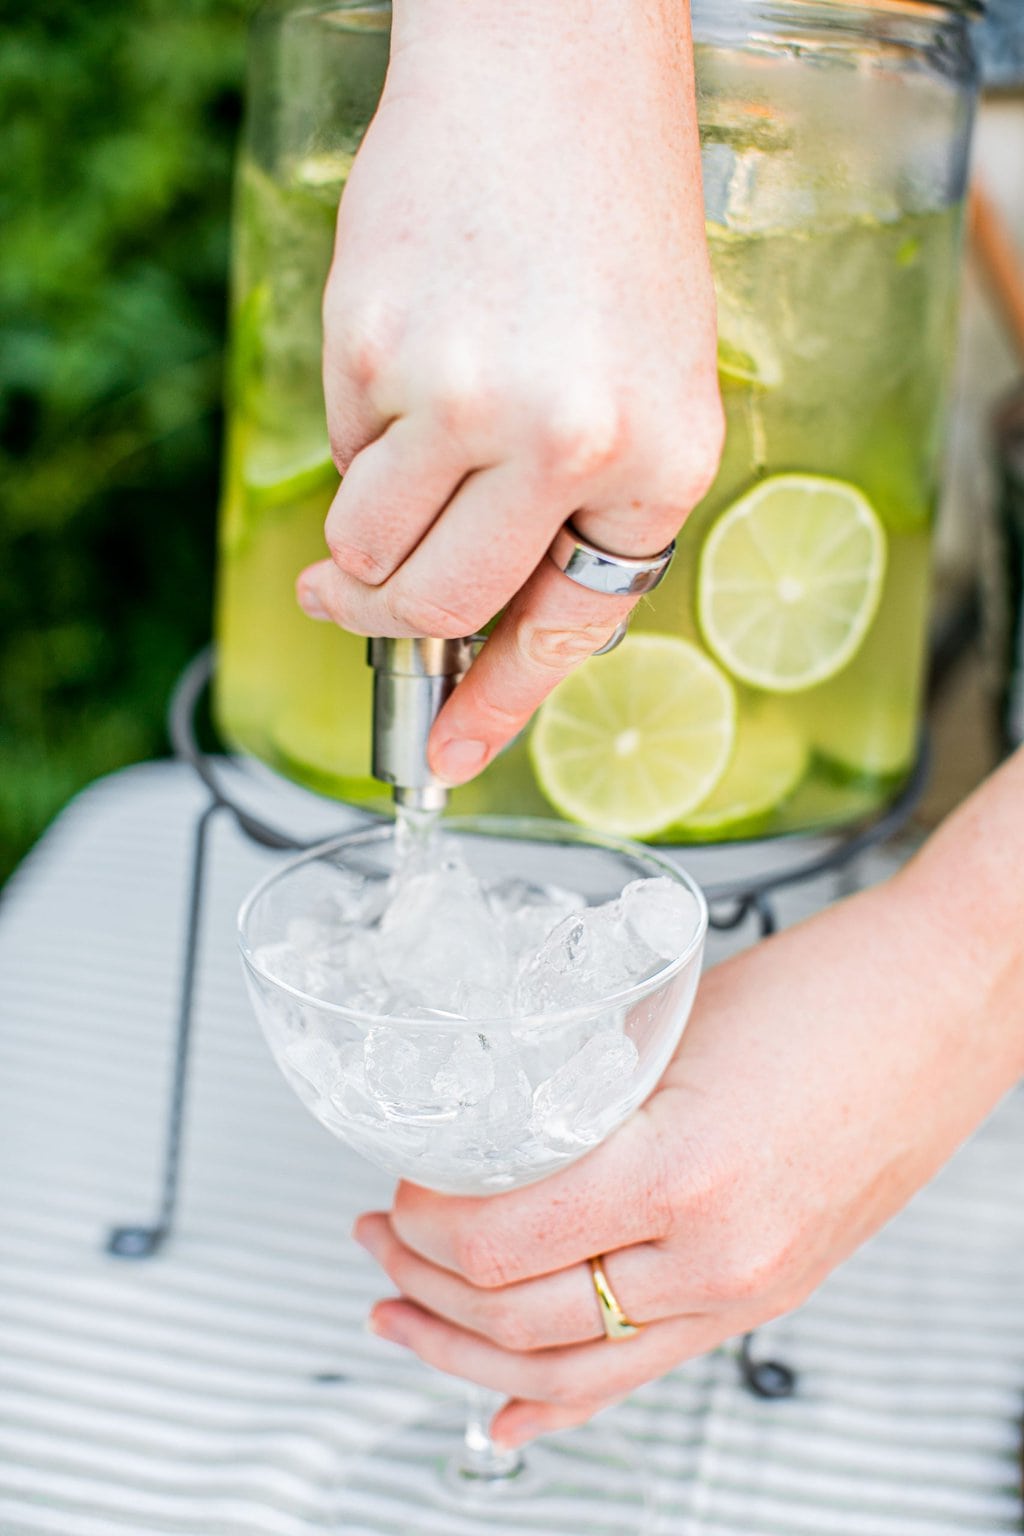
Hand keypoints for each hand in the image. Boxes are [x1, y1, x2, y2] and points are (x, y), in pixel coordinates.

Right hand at [297, 0, 722, 785]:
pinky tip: (410, 347)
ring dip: (362, 521)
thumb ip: (573, 509)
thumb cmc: (605, 227)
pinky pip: (342, 447)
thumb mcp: (644, 384)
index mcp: (660, 468)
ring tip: (404, 431)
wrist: (553, 70)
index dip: (494, 706)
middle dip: (382, 616)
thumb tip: (472, 613)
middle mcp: (571, 447)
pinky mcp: (380, 350)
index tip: (444, 752)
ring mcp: (469, 400)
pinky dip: (360, 424)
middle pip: (438, 603)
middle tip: (348, 600)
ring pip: (365, 541)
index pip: (563, 632)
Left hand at [352, 844, 1023, 1449]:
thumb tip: (491, 1120)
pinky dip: (562, 1404)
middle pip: (521, 1315)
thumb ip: (584, 1084)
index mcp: (681, 1169)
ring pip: (575, 1368)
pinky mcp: (767, 1294)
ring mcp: (747, 1287)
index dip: (423, 1224)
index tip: (399, 1185)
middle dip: (424, 1285)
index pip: (502, 1241)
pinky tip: (506, 1414)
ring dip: (470, 1352)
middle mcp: (717, 1253)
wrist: (946, 1002)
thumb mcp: (673, 1023)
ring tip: (404, 1320)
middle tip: (378, 1242)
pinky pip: (646, 1373)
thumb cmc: (831, 988)